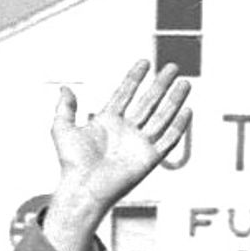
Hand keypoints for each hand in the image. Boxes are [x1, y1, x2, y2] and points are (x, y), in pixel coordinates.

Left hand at [38, 61, 195, 250]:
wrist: (83, 188)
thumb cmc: (71, 164)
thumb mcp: (62, 129)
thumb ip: (65, 107)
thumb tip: (64, 88)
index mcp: (107, 122)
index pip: (125, 94)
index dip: (134, 78)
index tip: (144, 62)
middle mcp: (126, 132)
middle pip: (148, 102)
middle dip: (161, 84)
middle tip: (172, 66)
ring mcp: (139, 144)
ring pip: (161, 116)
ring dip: (174, 100)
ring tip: (184, 82)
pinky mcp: (149, 159)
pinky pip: (168, 140)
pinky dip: (179, 126)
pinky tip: (187, 110)